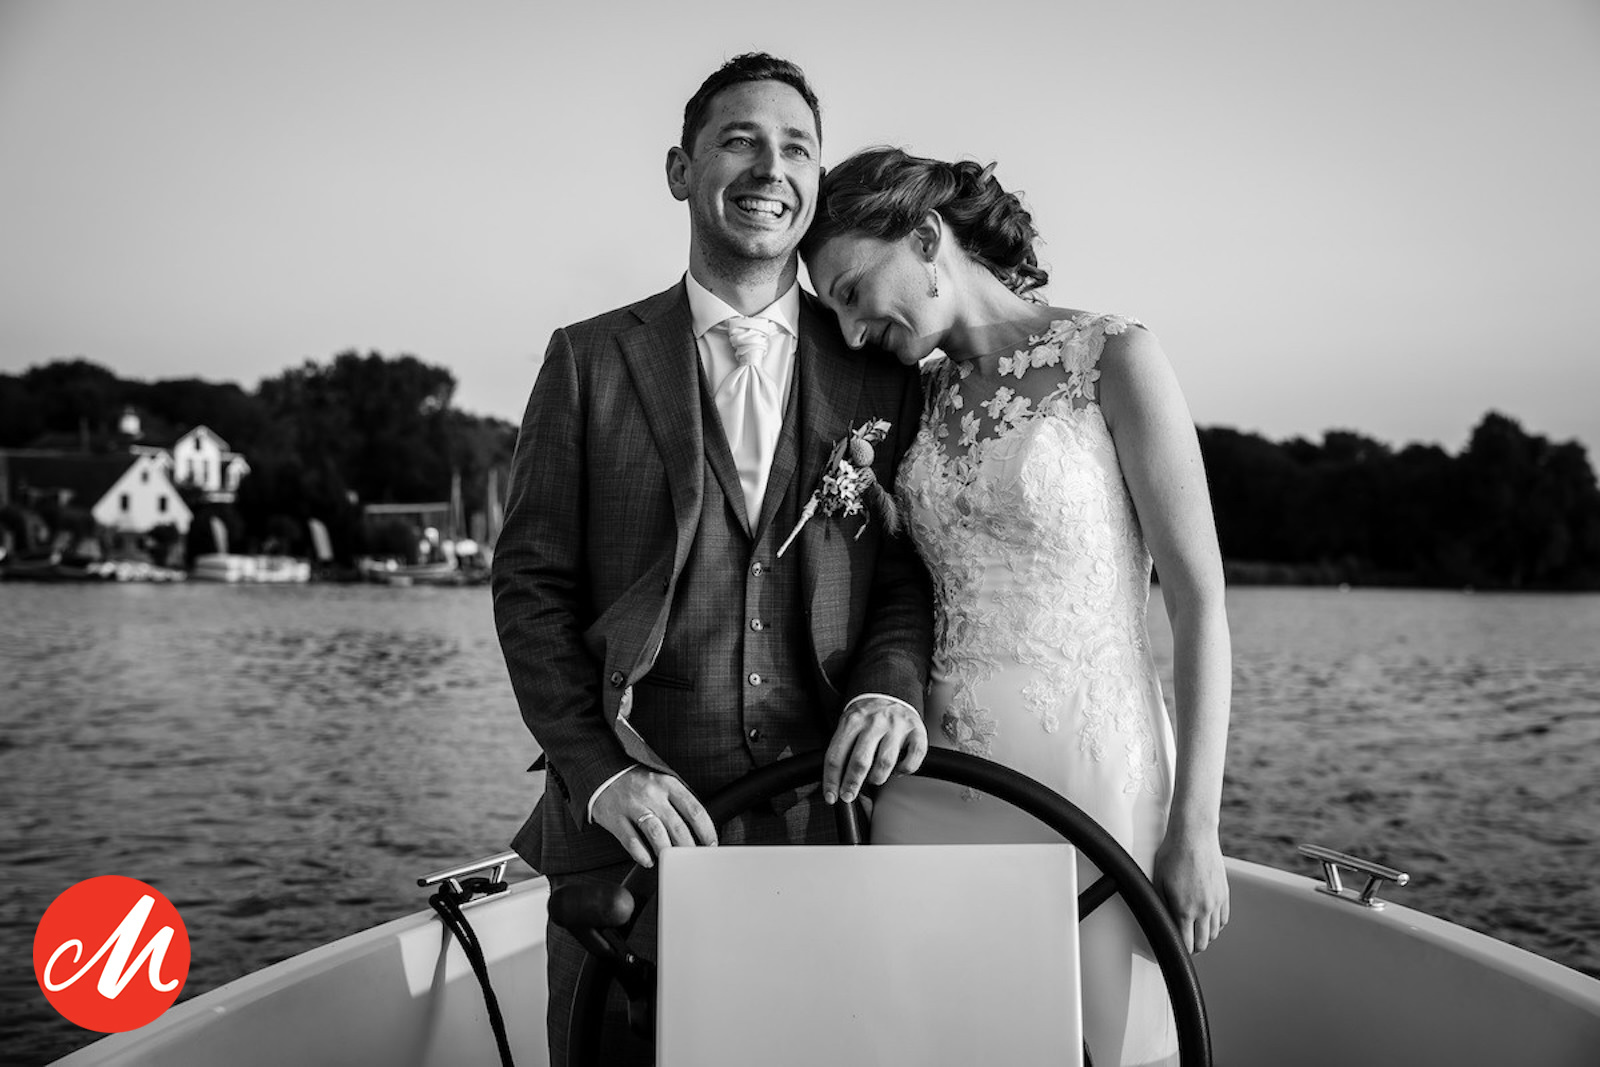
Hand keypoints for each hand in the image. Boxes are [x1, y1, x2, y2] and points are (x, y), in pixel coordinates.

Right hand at [590, 767, 716, 867]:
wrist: (601, 771)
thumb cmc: (636, 781)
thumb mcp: (661, 781)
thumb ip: (677, 800)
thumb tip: (699, 827)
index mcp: (667, 784)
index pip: (694, 809)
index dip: (706, 830)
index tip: (711, 844)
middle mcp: (652, 794)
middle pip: (677, 826)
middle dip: (689, 847)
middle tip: (693, 860)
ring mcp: (633, 806)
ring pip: (656, 833)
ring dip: (667, 851)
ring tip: (672, 861)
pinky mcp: (615, 818)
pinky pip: (631, 840)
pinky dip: (641, 854)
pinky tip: (648, 860)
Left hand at [823, 696, 926, 804]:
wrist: (891, 692)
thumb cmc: (867, 716)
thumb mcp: (848, 724)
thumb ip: (842, 749)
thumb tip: (835, 783)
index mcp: (853, 721)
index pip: (836, 755)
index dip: (832, 780)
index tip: (831, 796)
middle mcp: (874, 722)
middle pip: (860, 761)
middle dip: (852, 784)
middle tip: (848, 795)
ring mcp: (897, 726)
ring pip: (885, 763)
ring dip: (877, 778)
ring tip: (874, 778)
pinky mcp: (916, 731)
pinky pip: (912, 759)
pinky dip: (904, 770)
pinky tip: (897, 770)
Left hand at [1153, 828, 1229, 952]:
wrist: (1194, 835)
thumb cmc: (1172, 854)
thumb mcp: (1158, 881)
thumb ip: (1161, 905)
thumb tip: (1162, 922)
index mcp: (1185, 909)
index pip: (1185, 943)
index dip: (1179, 950)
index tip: (1173, 950)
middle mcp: (1204, 909)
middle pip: (1202, 942)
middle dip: (1192, 947)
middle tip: (1184, 946)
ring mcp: (1217, 902)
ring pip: (1214, 933)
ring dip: (1204, 937)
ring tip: (1194, 935)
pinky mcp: (1224, 893)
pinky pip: (1223, 919)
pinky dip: (1216, 925)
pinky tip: (1207, 922)